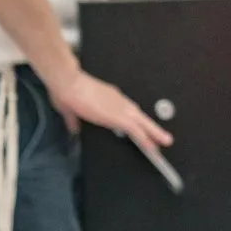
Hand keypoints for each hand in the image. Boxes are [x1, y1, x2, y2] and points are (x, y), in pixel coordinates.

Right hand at [44, 66, 173, 147]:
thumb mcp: (69, 109)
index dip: (134, 120)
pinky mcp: (117, 116)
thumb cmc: (66, 91)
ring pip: (143, 123)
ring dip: (154, 134)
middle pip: (139, 116)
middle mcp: (119, 101)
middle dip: (150, 128)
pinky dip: (145, 139)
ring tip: (164, 143)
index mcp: (109, 97)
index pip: (126, 111)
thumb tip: (73, 129)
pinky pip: (136, 130)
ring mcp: (120, 108)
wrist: (67, 82)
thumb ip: (73, 120)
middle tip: (162, 138)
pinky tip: (152, 148)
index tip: (141, 128)